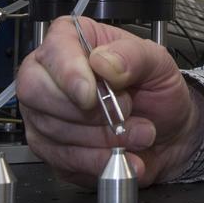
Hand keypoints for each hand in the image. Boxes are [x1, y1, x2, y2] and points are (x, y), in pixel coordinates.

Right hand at [17, 15, 203, 187]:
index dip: (67, 74)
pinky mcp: (49, 149)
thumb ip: (133, 56)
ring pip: (53, 130)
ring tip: (138, 133)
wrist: (168, 134)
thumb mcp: (158, 63)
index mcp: (73, 41)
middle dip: (86, 112)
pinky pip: (63, 159)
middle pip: (35, 91)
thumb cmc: (156, 91)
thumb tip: (103, 62)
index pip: (52, 51)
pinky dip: (98, 161)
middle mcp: (49, 75)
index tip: (90, 94)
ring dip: (102, 138)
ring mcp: (43, 114)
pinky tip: (124, 155)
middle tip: (125, 113)